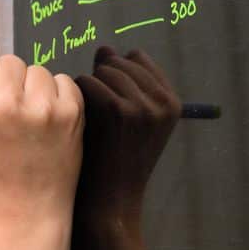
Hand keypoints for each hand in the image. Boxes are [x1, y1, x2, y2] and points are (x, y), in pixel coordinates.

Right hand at [0, 42, 84, 226]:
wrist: (27, 208)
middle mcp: (5, 103)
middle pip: (8, 61)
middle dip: (9, 81)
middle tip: (11, 112)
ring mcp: (41, 107)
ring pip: (37, 70)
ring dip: (35, 89)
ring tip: (32, 123)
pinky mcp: (71, 112)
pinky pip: (63, 81)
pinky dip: (58, 97)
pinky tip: (50, 124)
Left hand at [74, 46, 180, 227]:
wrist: (109, 201)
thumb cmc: (113, 160)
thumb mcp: (128, 120)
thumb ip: (121, 83)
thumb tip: (104, 48)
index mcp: (171, 103)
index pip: (138, 59)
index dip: (115, 74)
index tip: (107, 100)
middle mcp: (162, 102)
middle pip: (119, 61)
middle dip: (101, 80)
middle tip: (95, 115)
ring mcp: (143, 105)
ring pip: (102, 70)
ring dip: (88, 90)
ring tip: (89, 119)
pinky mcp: (118, 109)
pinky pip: (88, 82)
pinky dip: (77, 97)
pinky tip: (78, 120)